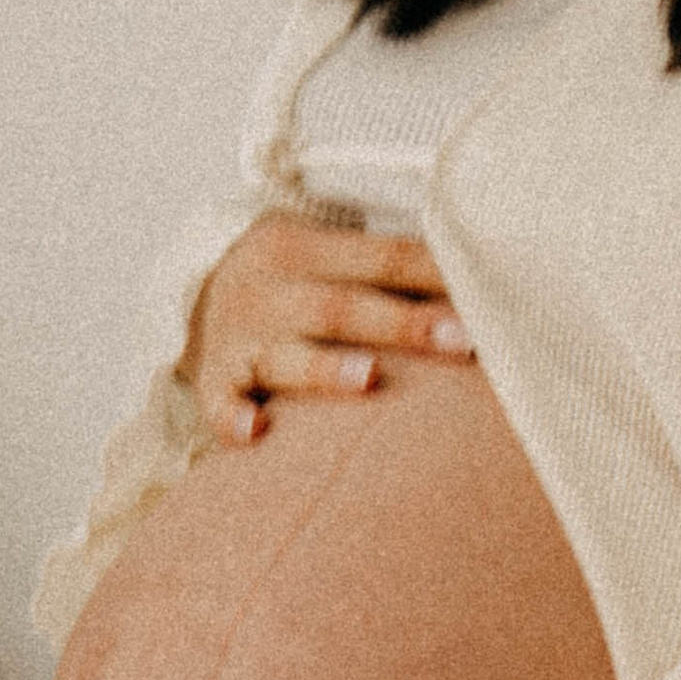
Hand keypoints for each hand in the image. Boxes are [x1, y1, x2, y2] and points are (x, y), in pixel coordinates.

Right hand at [183, 213, 472, 449]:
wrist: (189, 297)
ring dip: (326, 368)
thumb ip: (389, 269)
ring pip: (285, 354)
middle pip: (342, 307)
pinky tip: (254, 434)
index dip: (437, 275)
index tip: (490, 297)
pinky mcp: (213, 382)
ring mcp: (238, 338)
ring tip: (369, 378)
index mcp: (301, 245)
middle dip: (404, 324)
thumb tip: (484, 285)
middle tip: (464, 342)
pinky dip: (232, 418)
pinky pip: (219, 403)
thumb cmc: (291, 283)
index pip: (383, 256)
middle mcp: (267, 288)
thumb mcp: (324, 256)